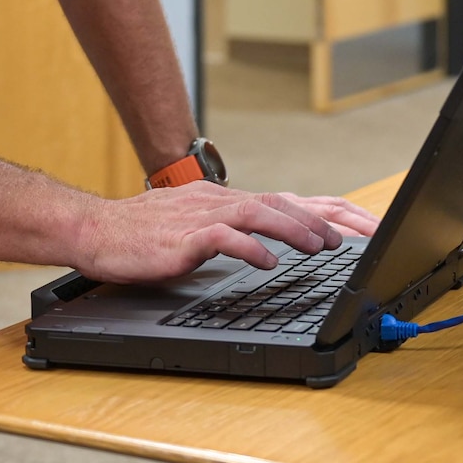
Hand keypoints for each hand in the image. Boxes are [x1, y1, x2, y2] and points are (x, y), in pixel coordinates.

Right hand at [74, 184, 370, 283]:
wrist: (98, 231)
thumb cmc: (145, 234)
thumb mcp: (200, 228)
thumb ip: (234, 232)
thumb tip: (270, 245)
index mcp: (229, 201)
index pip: (291, 199)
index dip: (330, 210)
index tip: (364, 225)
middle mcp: (222, 201)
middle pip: (285, 201)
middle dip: (327, 218)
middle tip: (362, 235)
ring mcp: (203, 216)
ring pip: (260, 213)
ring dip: (295, 229)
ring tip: (323, 246)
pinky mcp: (184, 237)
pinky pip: (224, 238)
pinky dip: (250, 248)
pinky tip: (270, 263)